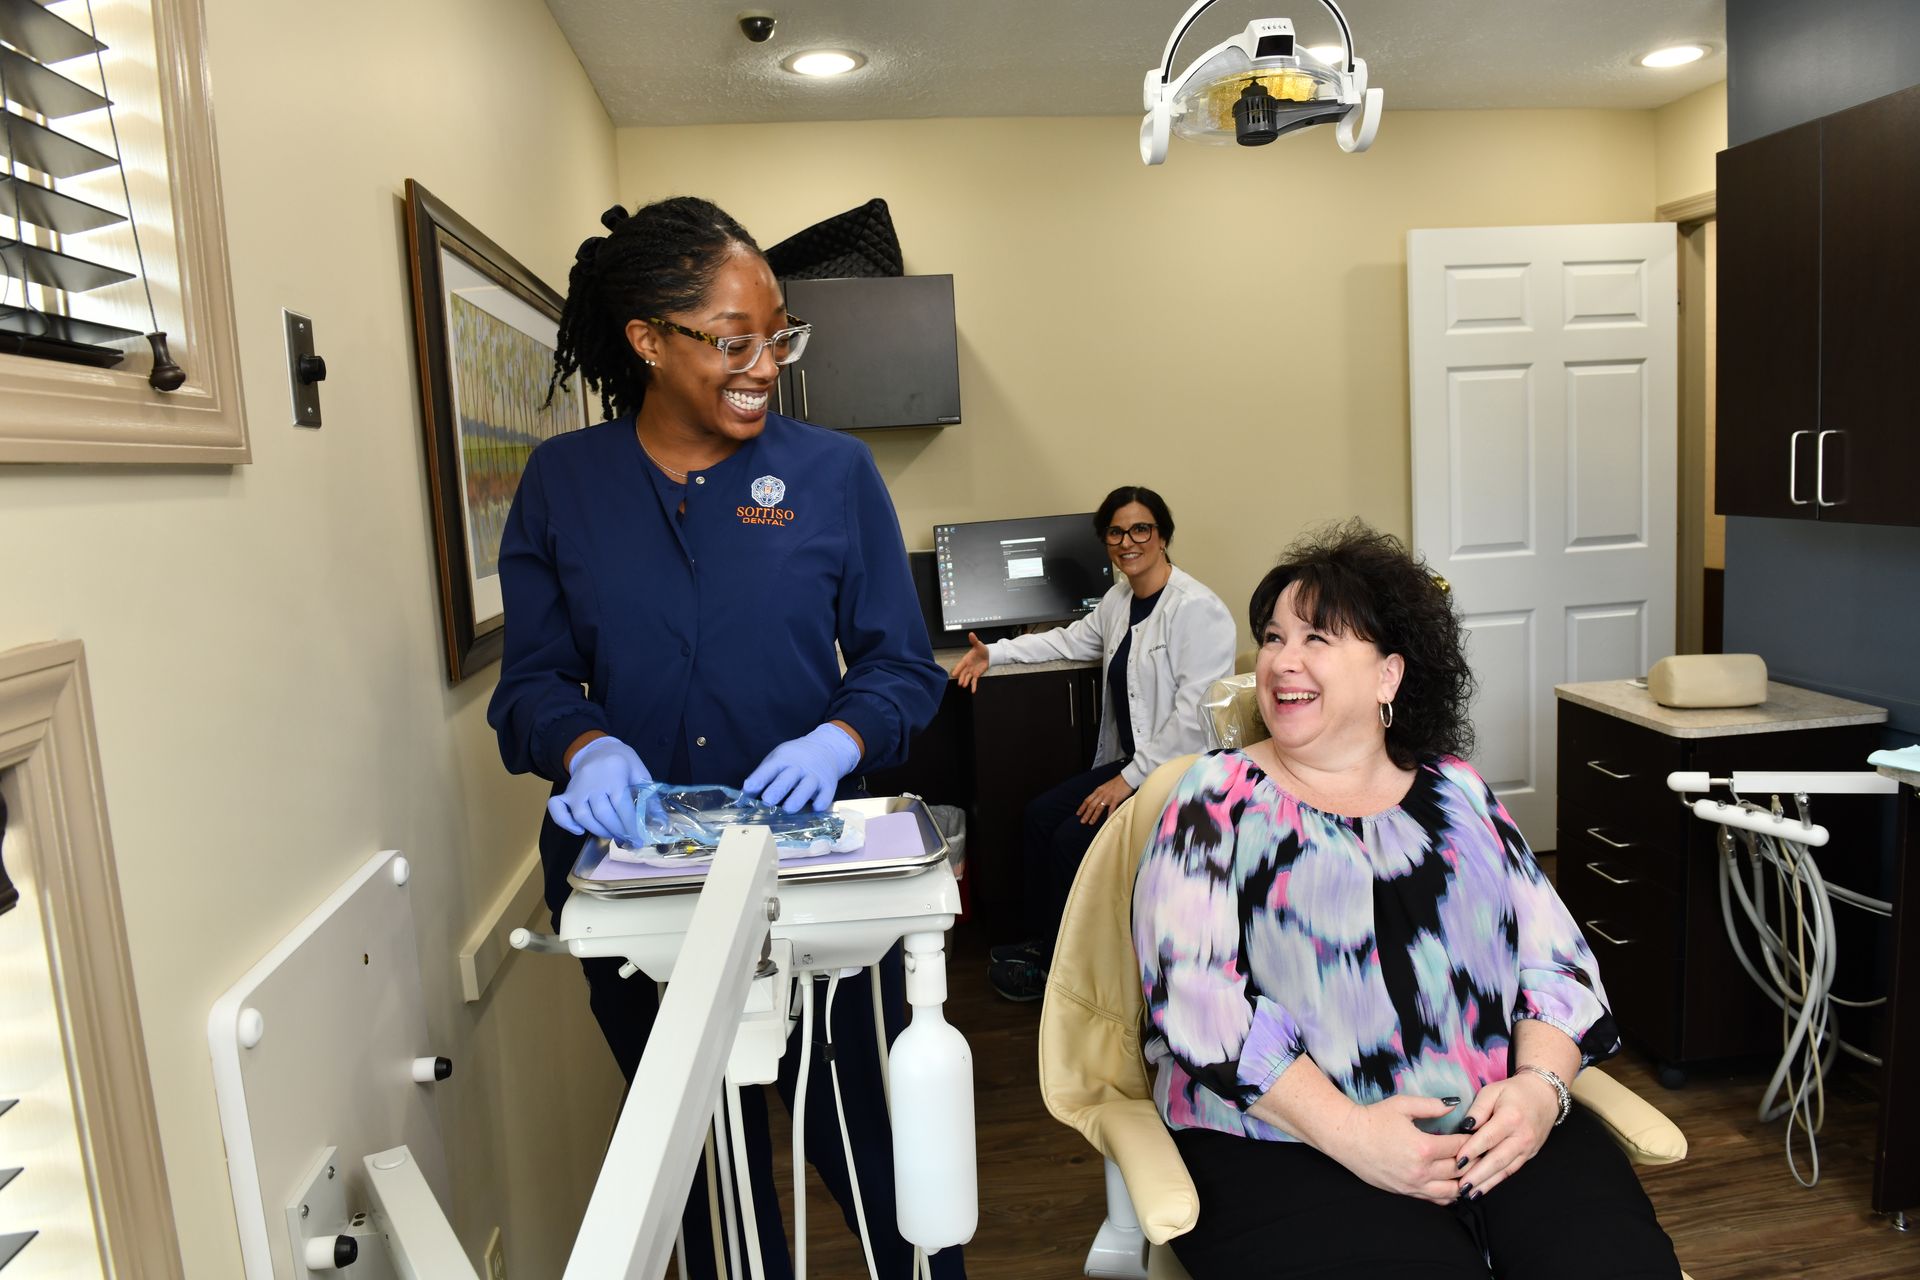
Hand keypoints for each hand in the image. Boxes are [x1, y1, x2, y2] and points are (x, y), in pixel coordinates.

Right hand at [549, 737, 648, 840]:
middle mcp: (593, 782)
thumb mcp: (639, 773)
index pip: (622, 806)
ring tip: (612, 835)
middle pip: (603, 814)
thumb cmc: (622, 761)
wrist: (597, 747)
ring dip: (598, 830)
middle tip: (628, 840)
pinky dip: (565, 823)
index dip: (631, 825)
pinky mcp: (567, 792)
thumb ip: (649, 797)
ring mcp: (576, 788)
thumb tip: (659, 821)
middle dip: (617, 831)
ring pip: (583, 816)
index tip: (639, 839)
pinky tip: (579, 831)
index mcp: (614, 775)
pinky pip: (557, 808)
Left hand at [743, 723, 861, 812]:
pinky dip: (819, 804)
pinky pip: (825, 797)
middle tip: (767, 801)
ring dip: (797, 800)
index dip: (759, 779)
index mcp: (783, 759)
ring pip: (806, 789)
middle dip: (777, 790)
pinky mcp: (829, 786)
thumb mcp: (777, 758)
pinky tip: (813, 809)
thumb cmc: (795, 758)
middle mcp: (799, 767)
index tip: (749, 789)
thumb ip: (762, 775)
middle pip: (787, 779)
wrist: (826, 748)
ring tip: (788, 809)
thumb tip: (744, 796)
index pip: (769, 769)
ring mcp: (815, 776)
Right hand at [952, 632, 990, 691]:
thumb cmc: (981, 649)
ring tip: (964, 686)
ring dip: (966, 681)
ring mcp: (971, 671)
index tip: (954, 673)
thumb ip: (974, 640)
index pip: (961, 664)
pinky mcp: (976, 675)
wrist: (989, 655)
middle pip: (963, 673)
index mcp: (966, 659)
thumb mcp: (978, 645)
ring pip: (967, 677)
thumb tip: (971, 634)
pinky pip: (974, 681)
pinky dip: (973, 686)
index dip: (957, 669)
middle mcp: (967, 666)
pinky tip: (973, 691)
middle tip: (960, 683)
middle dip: (961, 678)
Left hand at [1075, 774, 1135, 824]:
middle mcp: (1101, 794)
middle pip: (1091, 805)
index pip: (1087, 800)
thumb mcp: (1105, 787)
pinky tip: (1106, 820)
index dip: (1082, 807)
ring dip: (1094, 816)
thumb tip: (1095, 801)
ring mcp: (1108, 797)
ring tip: (1090, 822)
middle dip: (1086, 814)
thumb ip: (1100, 794)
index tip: (1078, 814)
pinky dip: (1108, 814)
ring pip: (1099, 808)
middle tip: (1082, 821)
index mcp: (1098, 791)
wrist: (1126, 778)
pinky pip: (1111, 808)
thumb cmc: (1116, 783)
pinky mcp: (1116, 799)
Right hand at [1325, 1095, 1468, 1205]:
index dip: (1473, 1140)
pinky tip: (1453, 1185)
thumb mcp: (1403, 1105)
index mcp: (1423, 1147)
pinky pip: (1435, 1200)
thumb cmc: (1373, 1118)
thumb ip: (1432, 1105)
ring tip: (1471, 1171)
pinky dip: (1449, 1195)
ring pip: (1451, 1191)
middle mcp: (1421, 1170)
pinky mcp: (1405, 1192)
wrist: (1346, 1137)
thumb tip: (1454, 1104)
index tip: (1479, 1135)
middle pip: (1460, 1170)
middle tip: (1482, 1153)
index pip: (1460, 1147)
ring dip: (1464, 1181)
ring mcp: (1413, 1185)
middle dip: (1474, 1161)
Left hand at [1451, 1072, 1559, 1200]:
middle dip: (1478, 1174)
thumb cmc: (1514, 1092)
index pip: (1489, 1137)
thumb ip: (1478, 1109)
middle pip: (1497, 1159)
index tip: (1457, 1161)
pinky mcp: (1529, 1155)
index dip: (1472, 1150)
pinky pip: (1511, 1170)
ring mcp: (1528, 1148)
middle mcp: (1522, 1136)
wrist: (1544, 1095)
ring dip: (1486, 1183)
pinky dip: (1496, 1181)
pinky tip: (1483, 1189)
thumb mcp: (1493, 1091)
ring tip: (1468, 1193)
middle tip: (1461, 1186)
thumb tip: (1465, 1127)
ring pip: (1505, 1169)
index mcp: (1511, 1118)